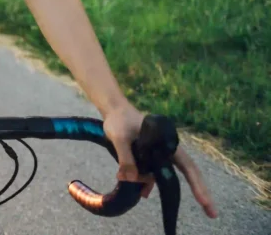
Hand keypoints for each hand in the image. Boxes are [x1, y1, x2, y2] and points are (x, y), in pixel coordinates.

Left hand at [103, 100, 217, 217]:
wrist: (113, 111)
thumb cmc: (120, 120)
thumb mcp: (120, 138)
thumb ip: (126, 158)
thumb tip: (132, 180)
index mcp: (167, 144)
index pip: (188, 166)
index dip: (198, 185)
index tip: (205, 202)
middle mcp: (166, 151)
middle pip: (185, 174)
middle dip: (198, 192)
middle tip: (212, 214)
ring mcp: (157, 155)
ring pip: (163, 176)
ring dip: (158, 187)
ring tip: (149, 197)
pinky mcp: (147, 158)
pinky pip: (150, 174)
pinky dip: (146, 182)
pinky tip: (142, 192)